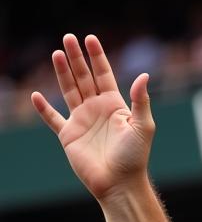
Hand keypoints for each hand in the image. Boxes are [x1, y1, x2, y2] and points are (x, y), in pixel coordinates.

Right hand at [31, 34, 153, 202]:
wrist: (120, 183)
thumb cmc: (135, 158)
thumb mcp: (144, 127)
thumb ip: (141, 100)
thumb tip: (143, 75)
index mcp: (115, 106)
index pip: (104, 76)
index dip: (97, 57)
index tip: (90, 39)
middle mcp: (97, 110)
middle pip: (84, 78)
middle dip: (76, 58)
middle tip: (68, 38)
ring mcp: (82, 122)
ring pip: (69, 91)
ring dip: (62, 73)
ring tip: (56, 53)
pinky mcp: (69, 136)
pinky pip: (53, 119)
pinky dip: (44, 109)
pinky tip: (37, 95)